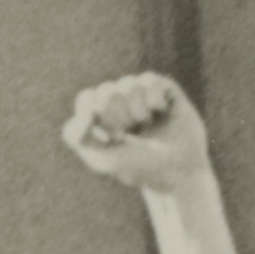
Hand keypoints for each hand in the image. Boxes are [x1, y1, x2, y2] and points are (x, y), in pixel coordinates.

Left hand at [61, 71, 215, 196]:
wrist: (177, 173)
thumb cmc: (138, 168)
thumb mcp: (100, 158)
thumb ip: (77, 136)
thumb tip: (85, 108)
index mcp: (101, 115)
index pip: (87, 98)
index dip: (98, 118)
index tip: (113, 138)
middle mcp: (121, 101)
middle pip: (106, 91)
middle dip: (118, 117)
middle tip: (131, 134)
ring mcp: (142, 93)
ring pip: (128, 83)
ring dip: (137, 111)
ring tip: (147, 126)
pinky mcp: (165, 89)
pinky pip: (149, 80)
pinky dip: (153, 100)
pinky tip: (161, 113)